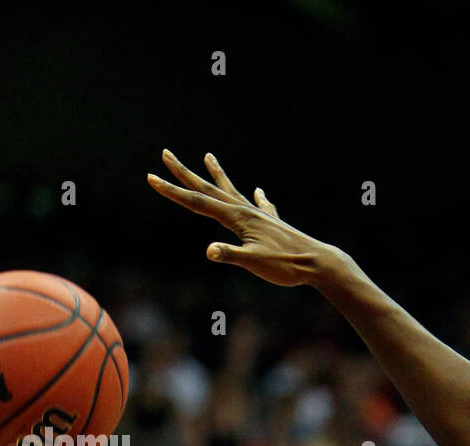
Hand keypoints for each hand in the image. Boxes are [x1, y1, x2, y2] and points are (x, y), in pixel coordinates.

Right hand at [148, 149, 351, 286]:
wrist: (318, 263)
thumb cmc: (287, 266)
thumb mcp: (255, 263)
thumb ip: (231, 255)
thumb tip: (209, 251)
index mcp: (237, 218)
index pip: (198, 203)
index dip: (172, 192)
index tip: (151, 177)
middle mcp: (247, 211)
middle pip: (209, 190)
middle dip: (185, 174)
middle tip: (166, 154)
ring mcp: (260, 216)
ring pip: (233, 192)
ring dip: (218, 175)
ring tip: (209, 156)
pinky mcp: (274, 224)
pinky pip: (261, 206)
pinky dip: (258, 198)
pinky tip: (260, 192)